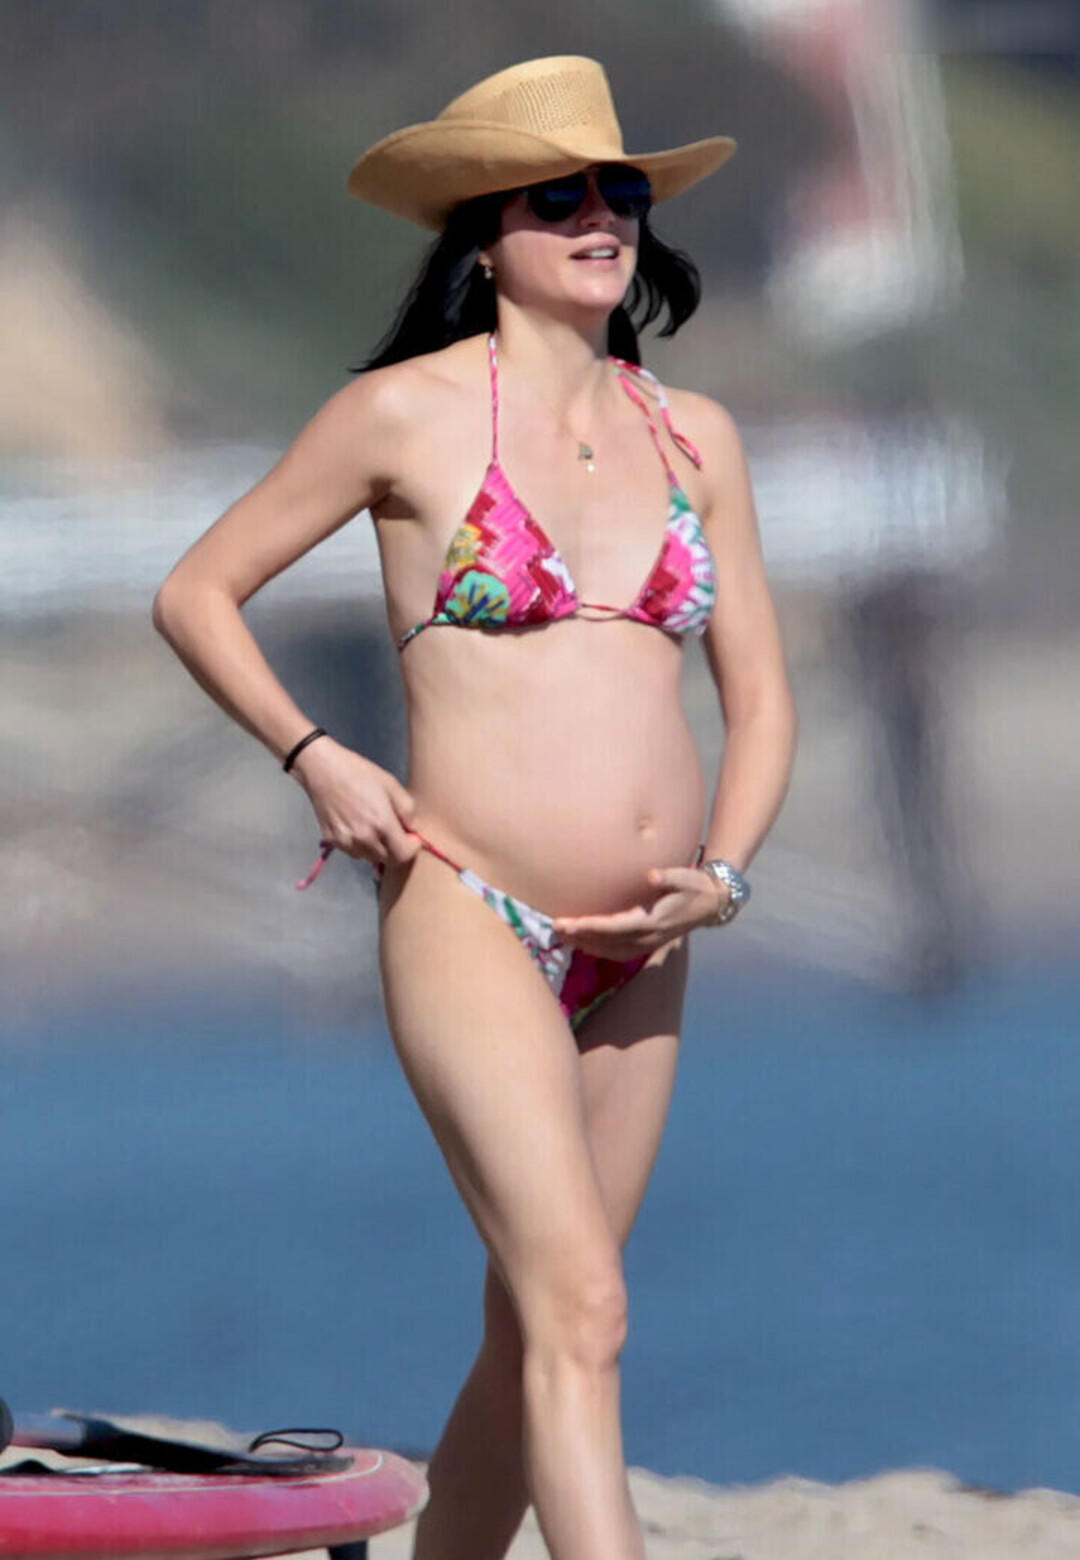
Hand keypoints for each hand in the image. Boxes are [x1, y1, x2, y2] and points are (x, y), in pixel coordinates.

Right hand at [290, 736, 422, 868]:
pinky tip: (358, 826)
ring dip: (378, 849)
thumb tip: (413, 829)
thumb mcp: (391, 784)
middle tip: (394, 831)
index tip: (411, 836)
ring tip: (374, 827)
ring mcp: (346, 843)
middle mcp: (364, 839)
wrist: (322, 770)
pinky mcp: (332, 841)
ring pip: (370, 858)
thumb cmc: (359, 773)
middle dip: (396, 849)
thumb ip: (408, 810)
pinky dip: (361, 846)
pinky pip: (354, 852)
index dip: (412, 847)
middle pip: (388, 860)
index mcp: (382, 824)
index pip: (404, 855)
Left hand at [552, 866, 729, 959]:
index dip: (591, 926)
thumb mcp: (686, 877)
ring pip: (611, 950)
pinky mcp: (647, 944)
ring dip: (586, 945)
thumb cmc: (695, 885)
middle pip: (608, 941)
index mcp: (654, 920)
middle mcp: (649, 936)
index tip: (569, 923)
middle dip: (580, 936)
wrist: (711, 903)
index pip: (616, 926)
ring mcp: (648, 943)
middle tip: (555, 928)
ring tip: (561, 938)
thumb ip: (668, 875)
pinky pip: (618, 953)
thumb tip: (652, 875)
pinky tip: (583, 945)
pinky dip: (599, 951)